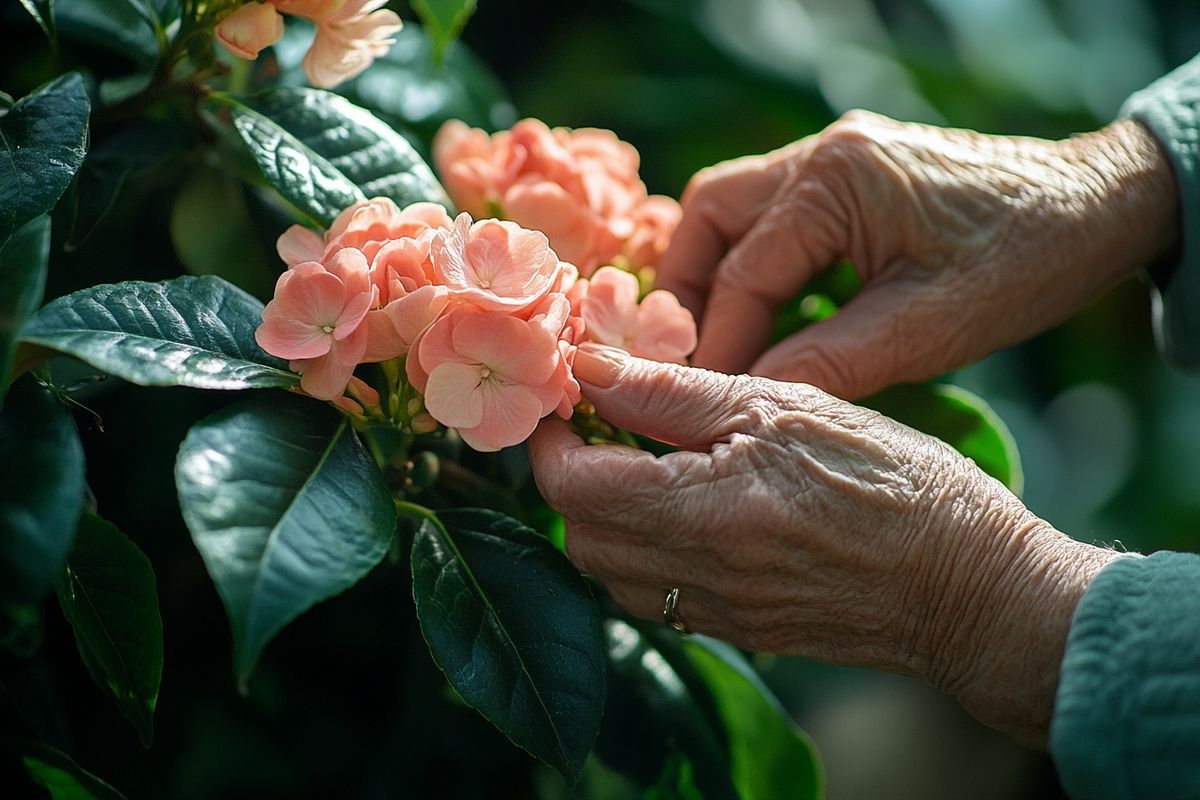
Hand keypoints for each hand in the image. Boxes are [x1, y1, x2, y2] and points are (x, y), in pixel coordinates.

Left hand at [529, 344, 1118, 745]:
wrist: (971, 586)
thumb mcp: (786, 408)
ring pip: (609, 574)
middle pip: (578, 537)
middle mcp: (698, 578)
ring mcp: (717, 614)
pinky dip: (641, 553)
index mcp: (705, 514)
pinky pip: (655, 598)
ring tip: (639, 463)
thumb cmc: (896, 481)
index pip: (571, 488)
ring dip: (602, 517)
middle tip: (602, 425)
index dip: (551, 440)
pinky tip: (681, 510)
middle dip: (571, 479)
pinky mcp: (738, 630)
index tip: (568, 400)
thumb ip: (674, 393)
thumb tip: (590, 364)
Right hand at [656, 111, 1177, 398]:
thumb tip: (748, 396)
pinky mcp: (849, 174)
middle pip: (710, 217)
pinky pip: (771, 215)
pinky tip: (764, 315)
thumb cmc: (1026, 261)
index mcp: (837, 179)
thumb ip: (830, 360)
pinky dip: (752, 264)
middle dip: (687, 294)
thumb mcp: (928, 327)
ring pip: (731, 210)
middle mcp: (821, 154)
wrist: (1099, 204)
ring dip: (713, 276)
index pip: (745, 273)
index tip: (696, 404)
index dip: (717, 347)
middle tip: (686, 363)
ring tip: (715, 344)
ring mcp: (833, 157)